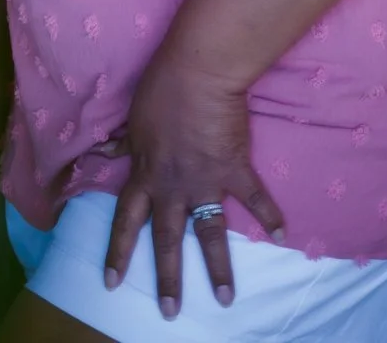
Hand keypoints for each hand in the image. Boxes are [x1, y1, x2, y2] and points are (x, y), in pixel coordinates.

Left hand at [102, 47, 283, 318]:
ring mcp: (205, 181)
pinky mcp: (235, 169)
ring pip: (209, 233)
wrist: (197, 73)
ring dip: (219, 268)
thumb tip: (103, 151)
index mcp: (145, 174)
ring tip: (225, 299)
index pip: (125, 220)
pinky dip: (271, 216)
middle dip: (167, 279)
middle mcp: (172, 186)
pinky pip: (255, 198)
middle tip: (170, 312)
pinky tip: (283, 236)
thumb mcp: (133, 119)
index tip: (112, 282)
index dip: (118, 252)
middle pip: (166, 239)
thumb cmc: (161, 90)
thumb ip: (124, 143)